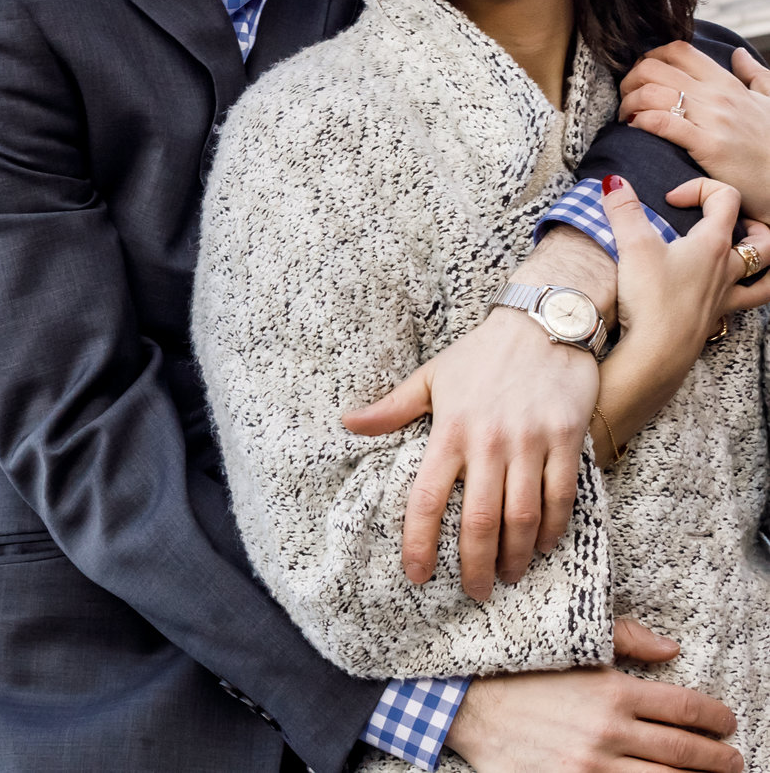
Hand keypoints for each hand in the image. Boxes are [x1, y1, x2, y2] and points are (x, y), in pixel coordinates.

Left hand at [344, 229, 609, 597]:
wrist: (544, 322)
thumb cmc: (481, 354)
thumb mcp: (432, 376)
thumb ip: (393, 408)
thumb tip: (348, 423)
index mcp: (450, 430)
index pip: (426, 497)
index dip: (419, 541)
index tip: (416, 574)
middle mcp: (489, 442)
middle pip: (479, 520)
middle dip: (474, 564)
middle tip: (474, 591)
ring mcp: (531, 443)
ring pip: (522, 517)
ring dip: (516, 555)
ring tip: (509, 576)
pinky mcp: (566, 441)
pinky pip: (560, 497)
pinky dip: (552, 529)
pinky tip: (544, 546)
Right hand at [443, 620, 740, 772]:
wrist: (466, 706)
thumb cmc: (518, 673)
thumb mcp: (569, 646)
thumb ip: (623, 640)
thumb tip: (670, 649)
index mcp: (612, 691)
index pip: (687, 708)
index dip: (717, 718)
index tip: (726, 722)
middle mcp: (609, 731)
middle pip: (688, 752)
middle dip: (721, 758)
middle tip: (732, 758)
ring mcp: (594, 765)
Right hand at [602, 175, 769, 454]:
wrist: (658, 352)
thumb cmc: (653, 299)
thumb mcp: (633, 246)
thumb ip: (623, 210)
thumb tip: (614, 181)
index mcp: (713, 245)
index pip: (726, 199)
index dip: (700, 188)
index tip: (671, 200)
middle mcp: (727, 269)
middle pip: (760, 240)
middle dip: (749, 223)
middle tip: (719, 220)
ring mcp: (725, 296)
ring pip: (763, 277)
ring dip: (760, 263)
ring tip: (744, 255)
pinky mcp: (714, 317)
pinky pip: (743, 302)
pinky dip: (742, 293)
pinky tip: (724, 292)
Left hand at [621, 42, 769, 217]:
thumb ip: (754, 75)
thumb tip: (738, 53)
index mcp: (728, 83)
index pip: (678, 51)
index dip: (649, 57)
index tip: (641, 77)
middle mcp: (718, 96)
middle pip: (654, 68)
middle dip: (629, 80)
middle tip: (627, 99)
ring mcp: (713, 120)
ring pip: (651, 93)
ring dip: (629, 103)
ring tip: (629, 118)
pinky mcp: (709, 146)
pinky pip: (663, 122)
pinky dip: (641, 121)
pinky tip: (637, 129)